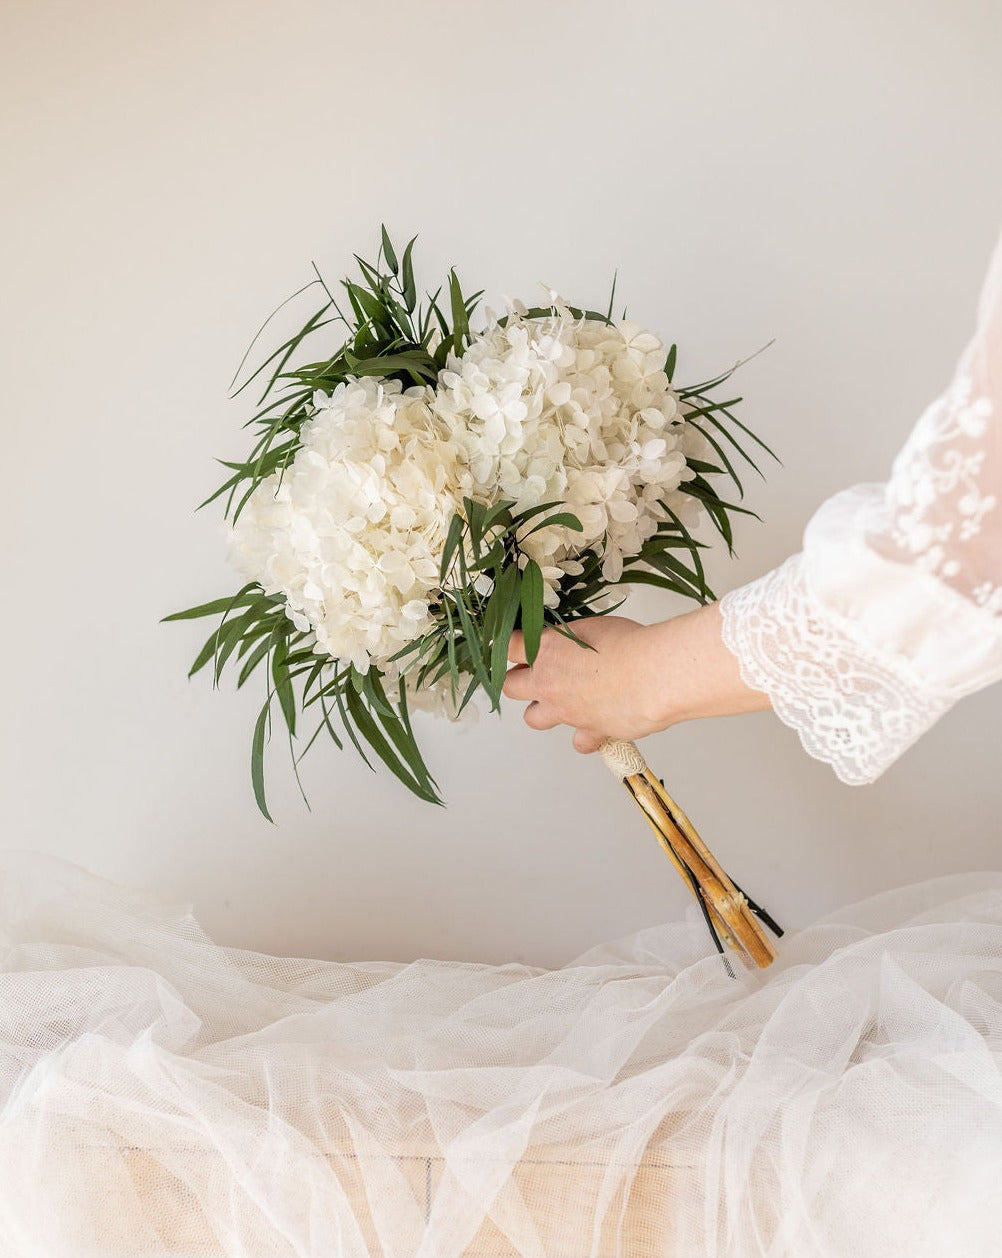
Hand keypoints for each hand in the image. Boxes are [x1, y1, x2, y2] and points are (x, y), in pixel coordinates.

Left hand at [503, 602, 770, 752]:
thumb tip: (568, 640)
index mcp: (546, 650)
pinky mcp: (588, 732)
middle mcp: (548, 684)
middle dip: (519, 681)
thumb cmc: (632, 644)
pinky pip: (577, 741)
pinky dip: (585, 736)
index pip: (507, 646)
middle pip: (510, 687)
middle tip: (536, 673)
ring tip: (562, 700)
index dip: (508, 645)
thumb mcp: (594, 626)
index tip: (513, 644)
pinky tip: (597, 723)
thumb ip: (572, 637)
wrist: (656, 676)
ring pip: (533, 718)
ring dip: (543, 711)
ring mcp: (565, 711)